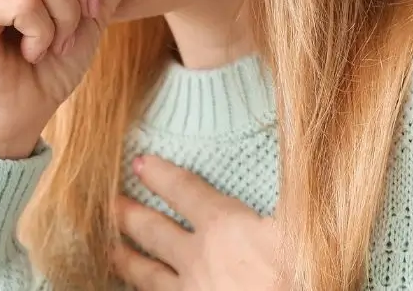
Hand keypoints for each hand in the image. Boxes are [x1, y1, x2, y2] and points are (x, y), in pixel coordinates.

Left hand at [113, 154, 284, 289]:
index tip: (141, 163)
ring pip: (148, 274)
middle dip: (129, 214)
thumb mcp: (304, 221)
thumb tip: (295, 138)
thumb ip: (295, 183)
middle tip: (109, 203)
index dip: (161, 175)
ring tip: (111, 249)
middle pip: (154, 231)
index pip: (184, 191)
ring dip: (126, 259)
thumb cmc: (300, 272)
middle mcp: (198, 259)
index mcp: (224, 227)